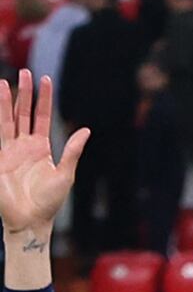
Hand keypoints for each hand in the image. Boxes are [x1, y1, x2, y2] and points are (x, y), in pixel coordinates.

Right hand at [0, 71, 85, 244]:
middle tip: (25, 71)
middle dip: (24, 93)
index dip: (43, 99)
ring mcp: (9, 150)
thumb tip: (86, 130)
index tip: (45, 79)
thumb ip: (73, 151)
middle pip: (23, 112)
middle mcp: (24, 145)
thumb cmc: (49, 202)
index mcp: (42, 148)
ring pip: (6, 119)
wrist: (30, 220)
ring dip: (5, 101)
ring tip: (4, 81)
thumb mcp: (65, 174)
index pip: (42, 116)